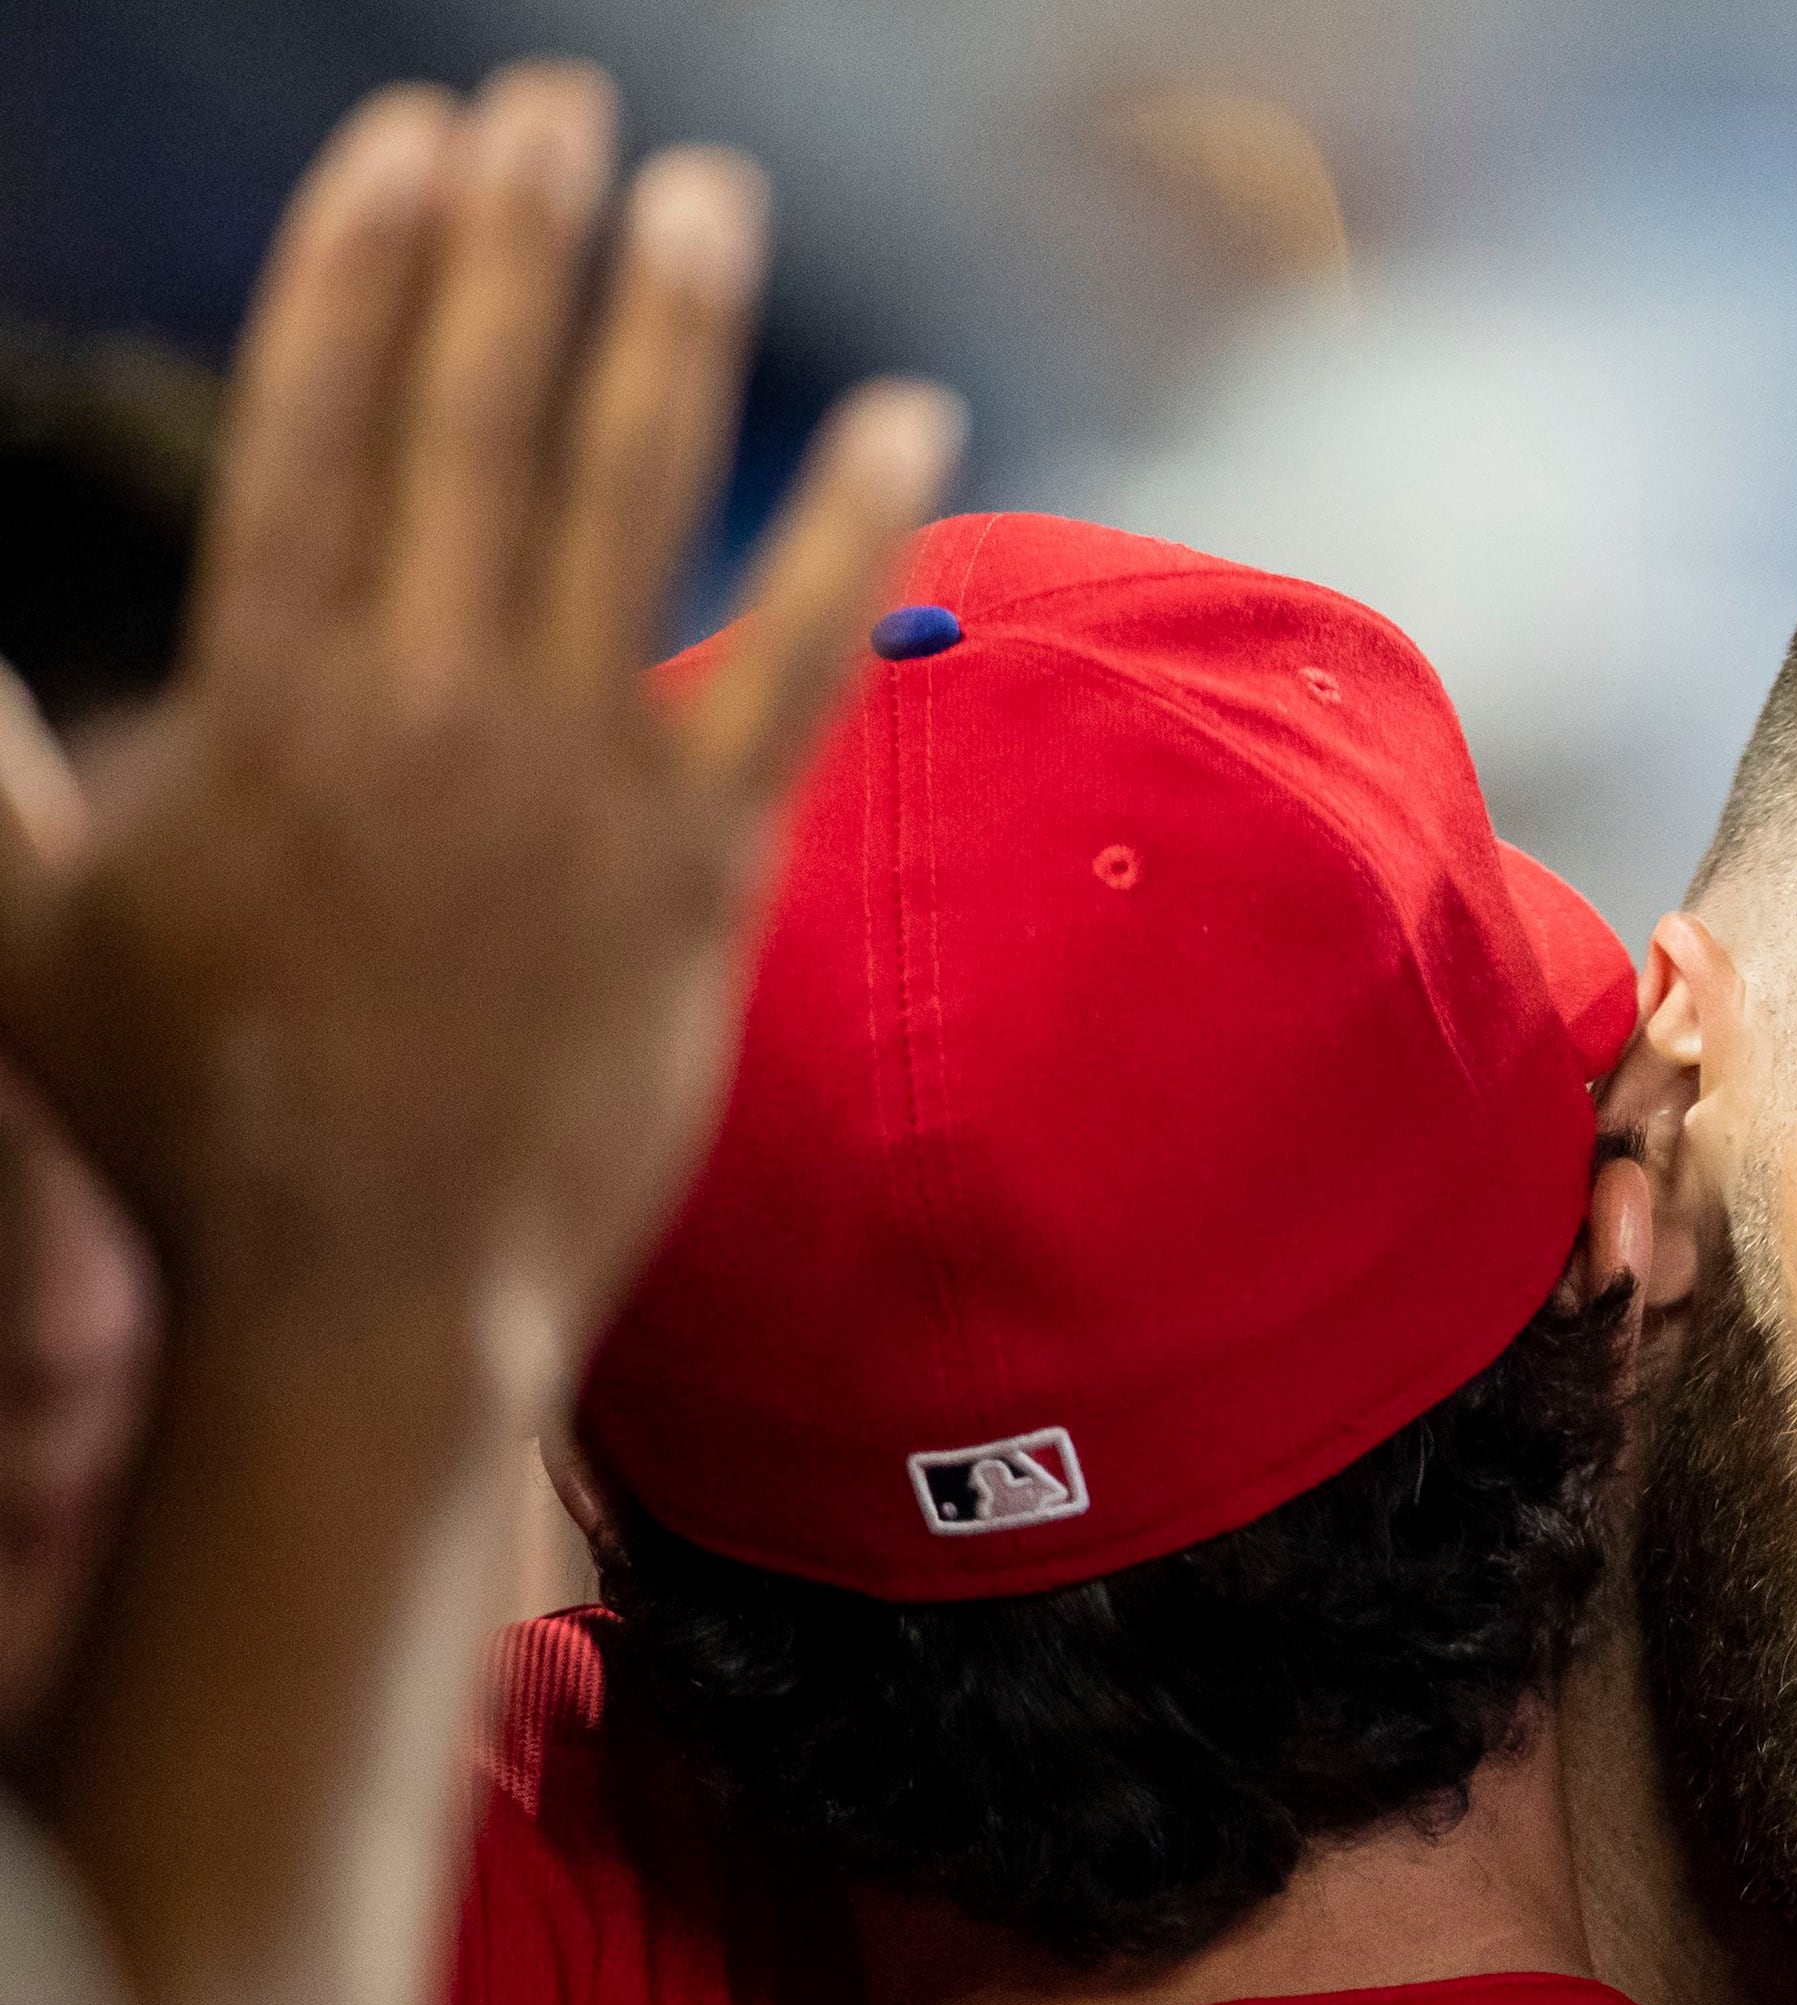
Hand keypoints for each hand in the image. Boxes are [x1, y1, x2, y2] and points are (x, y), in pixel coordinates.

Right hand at [0, 63, 954, 1394]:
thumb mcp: (31, 927)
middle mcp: (420, 705)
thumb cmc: (183, 1128)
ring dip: (670, 327)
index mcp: (264, 694)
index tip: (410, 142)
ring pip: (627, 499)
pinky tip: (910, 421)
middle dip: (518, 242)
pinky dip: (848, 532)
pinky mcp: (693, 872)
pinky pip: (790, 664)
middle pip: (473, 415)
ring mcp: (565, 781)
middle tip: (563, 106)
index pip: (317, 417)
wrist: (357, 1296)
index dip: (366, 262)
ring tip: (705, 195)